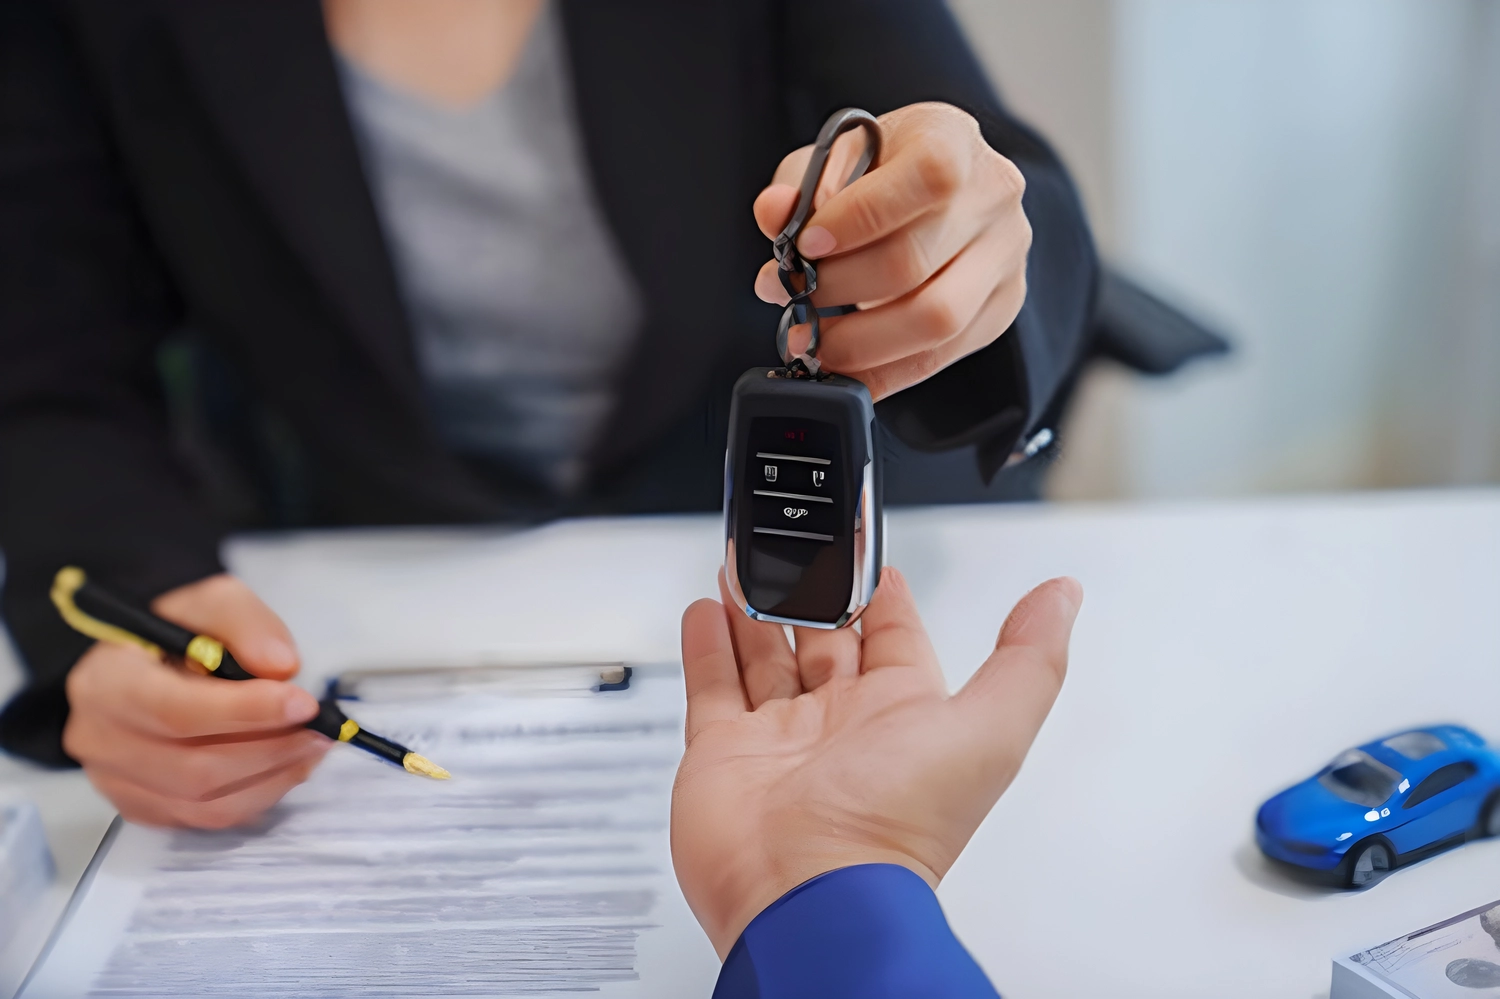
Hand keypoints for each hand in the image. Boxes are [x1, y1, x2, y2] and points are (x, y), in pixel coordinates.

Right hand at [62, 574, 328, 828]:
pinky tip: (286, 765)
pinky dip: (257, 796)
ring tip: (313, 745)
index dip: (246, 712)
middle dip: (272, 749)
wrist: (141, 658)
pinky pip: (206, 819)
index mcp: (106, 683)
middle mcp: (102, 741)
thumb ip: (244, 624)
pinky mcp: (143, 806)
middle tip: (321, 729)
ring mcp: (118, 782)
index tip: (303, 702)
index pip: (176, 712)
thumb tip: (282, 666)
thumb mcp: (208, 601)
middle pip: (195, 768)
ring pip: (205, 804)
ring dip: (273, 777)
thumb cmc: (174, 629)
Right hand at [672, 567, 1080, 955]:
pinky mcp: (723, 752)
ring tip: (746, 564)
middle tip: (799, 546)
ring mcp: (780, 738)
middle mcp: (841, 726)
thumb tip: (1062, 598)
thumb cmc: (899, 828)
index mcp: (903, 716)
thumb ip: (1028, 659)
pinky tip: (707, 609)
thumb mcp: (990, 732)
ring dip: (755, 607)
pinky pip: (713, 687)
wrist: (807, 892)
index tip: (869, 552)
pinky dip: (707, 645)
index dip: (883, 593)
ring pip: (765, 656)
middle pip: (824, 640)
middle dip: (812, 590)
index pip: (895, 637)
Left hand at [753, 102, 1031, 399]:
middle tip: (790, 297)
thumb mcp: (836, 158)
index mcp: (952, 139)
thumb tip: (773, 212)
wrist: (937, 194)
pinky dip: (882, 372)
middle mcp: (992, 195)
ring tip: (811, 342)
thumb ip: (800, 184)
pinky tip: (842, 368)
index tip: (804, 247)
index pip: (925, 179)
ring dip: (859, 342)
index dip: (857, 219)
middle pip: (914, 260)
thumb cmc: (881, 172)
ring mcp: (1004, 256)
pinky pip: (939, 357)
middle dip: (837, 288)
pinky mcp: (1000, 307)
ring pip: (935, 319)